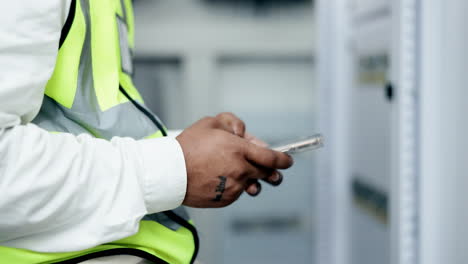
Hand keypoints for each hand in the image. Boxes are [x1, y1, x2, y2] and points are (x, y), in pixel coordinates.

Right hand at [176, 115, 292, 207]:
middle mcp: (241, 170)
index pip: (272, 157)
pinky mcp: (226, 199)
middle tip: (270, 171)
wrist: (170, 173)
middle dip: (271, 172)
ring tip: (241, 175)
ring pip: (252, 184)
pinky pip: (237, 192)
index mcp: (240, 150)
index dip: (283, 160)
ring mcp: (234, 187)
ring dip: (251, 180)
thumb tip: (243, 133)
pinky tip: (220, 179)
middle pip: (267, 173)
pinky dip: (234, 186)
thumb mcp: (210, 123)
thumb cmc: (188, 147)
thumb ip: (232, 123)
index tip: (287, 161)